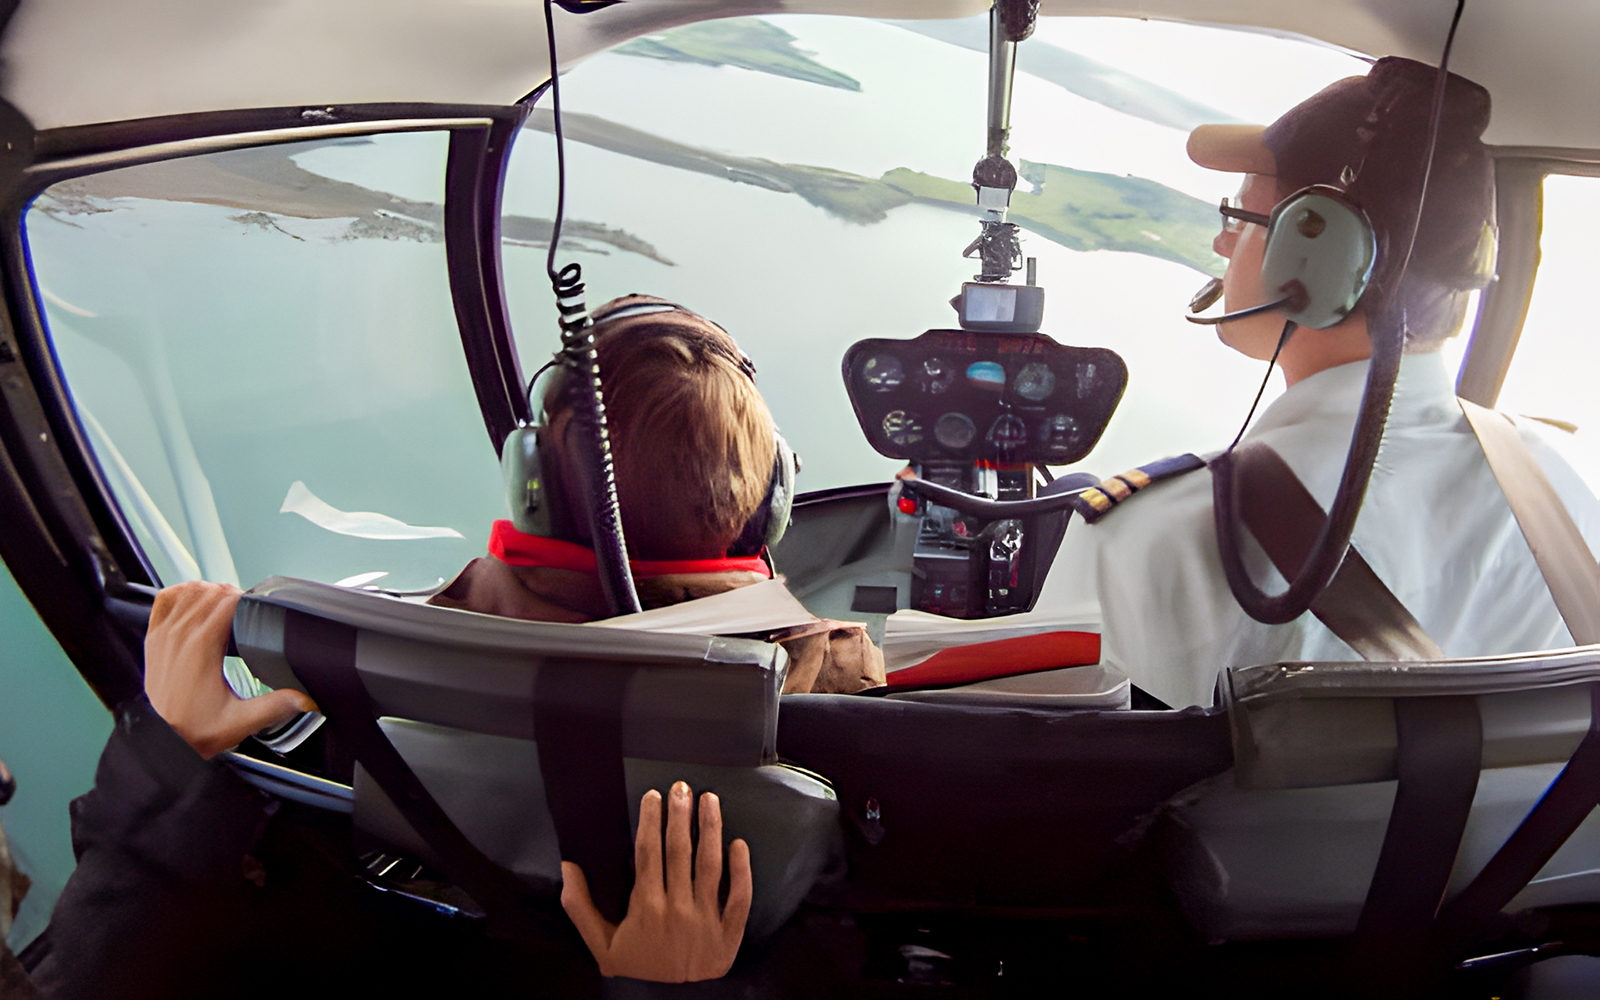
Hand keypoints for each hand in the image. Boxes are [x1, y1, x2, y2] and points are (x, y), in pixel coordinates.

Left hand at [144, 581, 316, 758]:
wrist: (161, 740)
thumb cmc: (193, 730)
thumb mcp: (240, 722)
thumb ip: (275, 707)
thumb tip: (306, 698)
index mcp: (202, 647)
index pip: (228, 600)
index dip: (248, 599)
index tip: (258, 610)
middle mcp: (180, 635)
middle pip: (211, 591)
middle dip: (233, 594)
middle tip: (247, 611)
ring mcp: (163, 634)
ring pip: (190, 590)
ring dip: (210, 591)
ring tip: (225, 605)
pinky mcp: (153, 638)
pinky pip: (164, 599)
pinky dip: (181, 593)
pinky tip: (194, 602)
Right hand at [561, 781, 751, 981]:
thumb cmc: (635, 967)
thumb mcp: (600, 944)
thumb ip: (580, 906)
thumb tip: (569, 865)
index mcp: (645, 908)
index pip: (648, 853)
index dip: (650, 821)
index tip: (653, 795)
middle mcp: (677, 910)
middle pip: (679, 852)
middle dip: (679, 815)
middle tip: (681, 787)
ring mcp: (706, 921)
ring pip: (710, 866)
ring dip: (710, 828)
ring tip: (709, 800)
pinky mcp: (729, 934)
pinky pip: (740, 897)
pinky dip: (741, 870)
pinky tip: (738, 842)